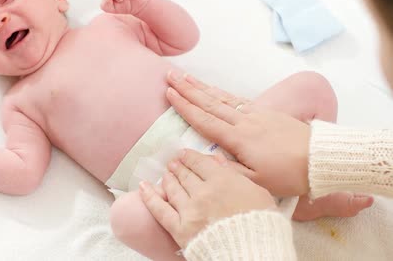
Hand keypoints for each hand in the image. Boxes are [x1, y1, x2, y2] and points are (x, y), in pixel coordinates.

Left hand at [140, 151, 275, 248]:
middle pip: (185, 174)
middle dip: (178, 166)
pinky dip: (149, 196)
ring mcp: (189, 210)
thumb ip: (236, 175)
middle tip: (173, 162)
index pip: (200, 163)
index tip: (184, 154)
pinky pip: (159, 210)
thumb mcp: (259, 194)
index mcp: (222, 180)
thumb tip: (219, 159)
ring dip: (167, 178)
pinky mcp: (180, 228)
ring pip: (173, 188)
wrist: (253, 251)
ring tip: (165, 174)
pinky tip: (142, 187)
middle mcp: (202, 192)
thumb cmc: (262, 224)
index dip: (190, 157)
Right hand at [166, 71, 310, 196]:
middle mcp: (243, 122)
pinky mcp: (266, 113)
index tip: (169, 94)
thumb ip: (227, 170)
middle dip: (187, 89)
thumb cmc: (288, 175)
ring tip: (185, 77)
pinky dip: (221, 93)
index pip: (204, 120)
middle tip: (169, 76)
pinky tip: (214, 89)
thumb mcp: (256, 182)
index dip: (185, 107)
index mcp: (238, 138)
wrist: (321, 159)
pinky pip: (237, 100)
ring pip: (222, 98)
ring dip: (201, 87)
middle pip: (209, 102)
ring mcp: (255, 115)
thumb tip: (202, 158)